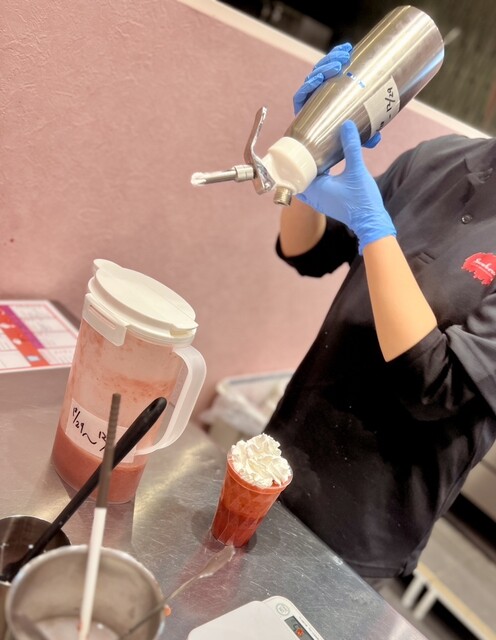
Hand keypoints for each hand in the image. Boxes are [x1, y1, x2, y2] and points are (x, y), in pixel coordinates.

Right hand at [293, 43, 380, 148]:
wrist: (316, 163)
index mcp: (329, 95)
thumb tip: (377, 138)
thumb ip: (366, 135)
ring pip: (312, 79)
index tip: (349, 48)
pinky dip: (307, 86)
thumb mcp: (356, 135)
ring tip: (337, 66)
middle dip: (332, 59)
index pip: (331, 70)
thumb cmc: (337, 144)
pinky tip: (317, 80)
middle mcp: (317, 97)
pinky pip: (300, 96)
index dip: (337, 55)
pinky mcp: (299, 113)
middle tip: (345, 57)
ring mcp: (307, 104)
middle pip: (321, 70)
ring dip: (323, 68)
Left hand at [297, 120, 395, 253]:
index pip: (295, 172)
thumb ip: (351, 148)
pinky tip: (323, 167)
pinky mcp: (326, 203)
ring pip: (306, 183)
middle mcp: (313, 197)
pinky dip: (315, 178)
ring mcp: (318, 201)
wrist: (370, 222)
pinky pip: (314, 188)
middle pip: (298, 177)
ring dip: (307, 170)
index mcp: (314, 189)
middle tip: (303, 145)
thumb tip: (347, 125)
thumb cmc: (362, 200)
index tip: (295, 144)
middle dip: (299, 163)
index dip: (293, 158)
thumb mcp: (356, 170)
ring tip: (312, 153)